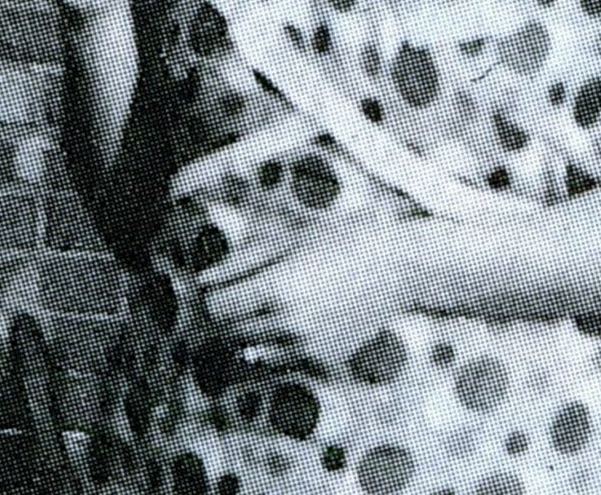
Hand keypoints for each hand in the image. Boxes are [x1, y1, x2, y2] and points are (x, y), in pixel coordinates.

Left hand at [194, 214, 424, 371]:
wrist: (398, 267)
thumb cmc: (341, 241)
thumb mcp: (287, 239)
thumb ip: (240, 261)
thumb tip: (202, 280)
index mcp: (276, 288)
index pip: (215, 307)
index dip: (211, 295)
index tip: (217, 284)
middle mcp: (289, 324)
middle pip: (228, 332)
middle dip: (227, 313)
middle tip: (240, 292)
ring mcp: (307, 348)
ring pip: (250, 351)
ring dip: (248, 331)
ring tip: (267, 305)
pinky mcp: (323, 362)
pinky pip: (279, 361)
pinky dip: (275, 345)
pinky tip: (292, 319)